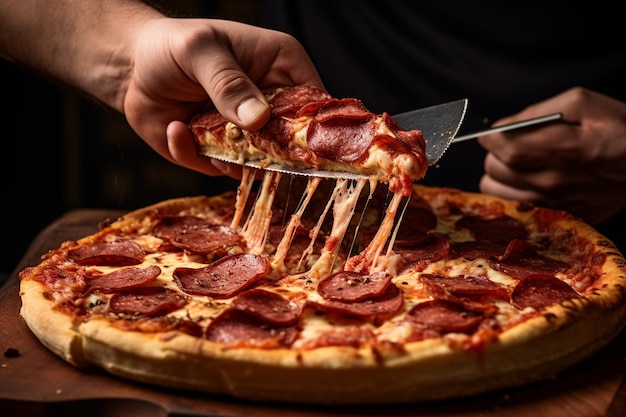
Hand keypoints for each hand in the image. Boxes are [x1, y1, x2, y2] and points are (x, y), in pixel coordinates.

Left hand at [123, 17, 322, 176]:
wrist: (131, 67)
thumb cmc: (171, 45)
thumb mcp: (199, 52)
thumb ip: (228, 82)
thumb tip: (258, 119)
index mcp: (282, 67)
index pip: (315, 103)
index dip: (314, 128)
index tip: (296, 145)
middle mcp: (271, 104)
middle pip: (293, 142)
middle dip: (267, 151)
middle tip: (235, 141)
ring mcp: (247, 133)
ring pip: (258, 163)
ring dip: (227, 157)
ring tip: (196, 131)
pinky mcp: (220, 153)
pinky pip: (219, 169)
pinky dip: (194, 155)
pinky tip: (176, 129)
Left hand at [478, 87, 625, 224]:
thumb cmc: (620, 128)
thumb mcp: (583, 103)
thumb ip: (536, 112)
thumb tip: (502, 125)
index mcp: (562, 149)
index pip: (502, 148)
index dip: (490, 137)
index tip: (494, 133)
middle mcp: (554, 181)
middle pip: (493, 169)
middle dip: (496, 154)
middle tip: (513, 146)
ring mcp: (555, 203)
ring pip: (495, 191)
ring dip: (500, 176)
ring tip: (519, 165)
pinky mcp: (558, 217)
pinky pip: (513, 207)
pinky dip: (512, 194)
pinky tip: (529, 183)